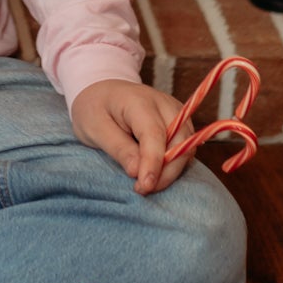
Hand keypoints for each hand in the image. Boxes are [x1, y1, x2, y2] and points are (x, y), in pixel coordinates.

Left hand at [70, 79, 188, 194]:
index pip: (153, 134)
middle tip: (143, 189)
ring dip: (172, 170)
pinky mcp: (180, 121)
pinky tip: (157, 173)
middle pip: (179, 141)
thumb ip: (119, 149)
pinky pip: (186, 147)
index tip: (145, 186)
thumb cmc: (95, 110)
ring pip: (188, 146)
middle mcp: (163, 103)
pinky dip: (175, 163)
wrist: (103, 93)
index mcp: (138, 101)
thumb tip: (138, 172)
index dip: (152, 163)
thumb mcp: (95, 129)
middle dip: (166, 171)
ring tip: (148, 183)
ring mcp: (176, 111)